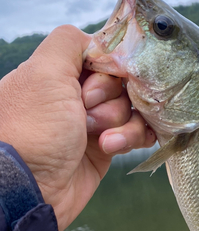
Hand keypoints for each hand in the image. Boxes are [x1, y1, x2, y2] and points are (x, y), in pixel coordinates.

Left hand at [0, 25, 155, 230]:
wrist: (31, 190)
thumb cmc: (34, 129)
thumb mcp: (43, 72)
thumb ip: (69, 41)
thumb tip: (99, 39)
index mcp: (58, 73)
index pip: (102, 56)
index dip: (105, 70)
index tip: (91, 88)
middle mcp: (75, 95)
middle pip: (120, 82)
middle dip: (111, 100)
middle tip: (87, 114)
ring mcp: (92, 122)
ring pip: (130, 109)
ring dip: (120, 123)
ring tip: (99, 140)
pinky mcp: (106, 147)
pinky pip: (135, 133)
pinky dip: (132, 137)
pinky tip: (115, 146)